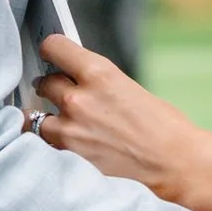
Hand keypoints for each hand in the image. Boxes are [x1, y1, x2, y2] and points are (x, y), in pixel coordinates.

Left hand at [35, 34, 201, 202]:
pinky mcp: (68, 156)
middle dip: (52, 86)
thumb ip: (99, 83)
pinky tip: (66, 143)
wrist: (175, 164)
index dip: (52, 50)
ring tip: (62, 122)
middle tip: (60, 92)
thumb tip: (77, 80)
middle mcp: (79, 98)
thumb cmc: (164, 127)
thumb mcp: (130, 89)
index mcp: (99, 73)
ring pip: (36, 116)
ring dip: (47, 117)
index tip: (51, 53)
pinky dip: (50, 142)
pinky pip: (44, 143)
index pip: (54, 47)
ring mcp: (70, 130)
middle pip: (44, 81)